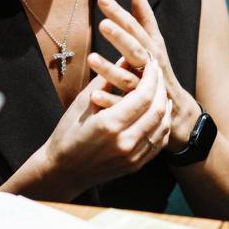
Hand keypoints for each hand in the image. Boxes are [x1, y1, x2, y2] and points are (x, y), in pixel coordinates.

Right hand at [41, 55, 171, 198]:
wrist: (64, 170)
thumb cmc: (68, 132)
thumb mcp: (82, 102)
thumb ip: (106, 80)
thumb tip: (125, 58)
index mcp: (109, 124)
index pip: (143, 96)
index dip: (151, 76)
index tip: (151, 62)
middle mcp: (125, 142)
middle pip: (157, 109)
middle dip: (160, 86)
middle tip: (156, 71)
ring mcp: (133, 156)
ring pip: (163, 126)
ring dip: (164, 104)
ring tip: (160, 88)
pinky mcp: (136, 165)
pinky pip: (159, 142)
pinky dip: (163, 124)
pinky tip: (159, 111)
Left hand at [88, 0, 200, 151]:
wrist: (175, 111)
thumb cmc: (160, 69)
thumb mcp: (154, 41)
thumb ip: (143, 15)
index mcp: (151, 48)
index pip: (134, 27)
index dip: (118, 13)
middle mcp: (150, 66)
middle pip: (135, 49)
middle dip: (120, 37)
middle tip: (103, 24)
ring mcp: (145, 88)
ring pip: (127, 78)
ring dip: (109, 69)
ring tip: (91, 58)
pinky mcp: (138, 110)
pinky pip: (122, 105)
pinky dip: (109, 100)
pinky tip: (94, 95)